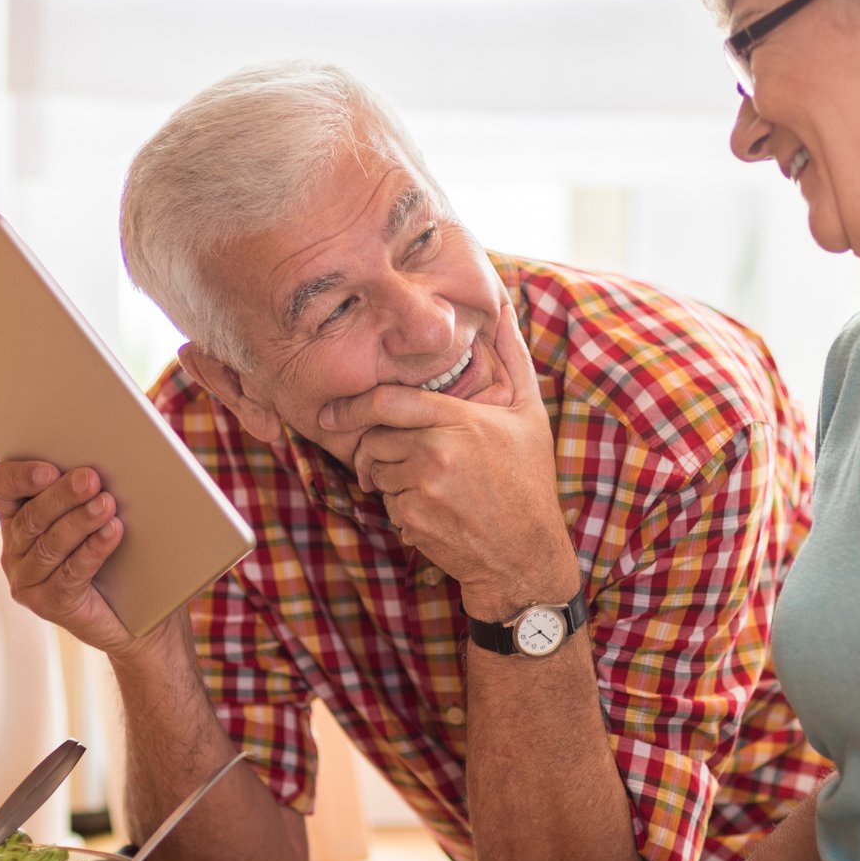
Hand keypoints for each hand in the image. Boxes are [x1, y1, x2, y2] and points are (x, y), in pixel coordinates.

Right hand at [0, 461, 142, 655]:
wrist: (131, 613)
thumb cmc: (114, 556)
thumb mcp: (95, 514)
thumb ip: (86, 489)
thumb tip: (99, 465)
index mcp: (17, 516)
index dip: (17, 476)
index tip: (49, 469)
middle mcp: (14, 548)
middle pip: (30, 517)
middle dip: (62, 496)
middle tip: (90, 479)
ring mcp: (28, 579)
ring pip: (48, 545)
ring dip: (79, 521)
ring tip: (106, 505)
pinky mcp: (49, 604)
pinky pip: (69, 574)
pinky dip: (91, 551)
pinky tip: (111, 533)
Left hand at [319, 303, 576, 621]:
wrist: (526, 553)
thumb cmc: (528, 479)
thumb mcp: (529, 413)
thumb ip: (512, 356)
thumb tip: (505, 307)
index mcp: (459, 420)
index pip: (388, 402)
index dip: (352, 405)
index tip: (330, 412)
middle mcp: (437, 452)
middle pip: (374, 439)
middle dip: (375, 448)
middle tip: (394, 457)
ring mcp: (423, 489)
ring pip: (378, 473)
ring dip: (391, 478)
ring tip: (431, 485)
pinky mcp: (414, 520)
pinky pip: (388, 504)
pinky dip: (402, 506)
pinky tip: (436, 510)